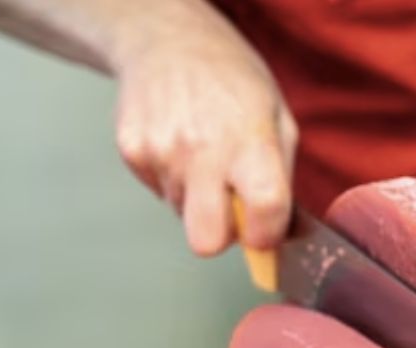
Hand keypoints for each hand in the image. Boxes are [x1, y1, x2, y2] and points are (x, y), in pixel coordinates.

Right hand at [112, 6, 296, 255]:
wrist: (166, 38)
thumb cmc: (230, 78)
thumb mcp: (277, 116)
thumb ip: (281, 177)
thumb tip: (283, 234)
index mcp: (249, 140)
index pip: (264, 210)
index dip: (266, 234)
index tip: (264, 230)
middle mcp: (203, 150)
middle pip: (206, 241)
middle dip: (220, 235)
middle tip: (228, 208)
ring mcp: (161, 152)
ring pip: (182, 214)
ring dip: (196, 196)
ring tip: (202, 152)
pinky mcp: (132, 152)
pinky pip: (158, 191)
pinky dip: (171, 177)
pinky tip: (178, 143)